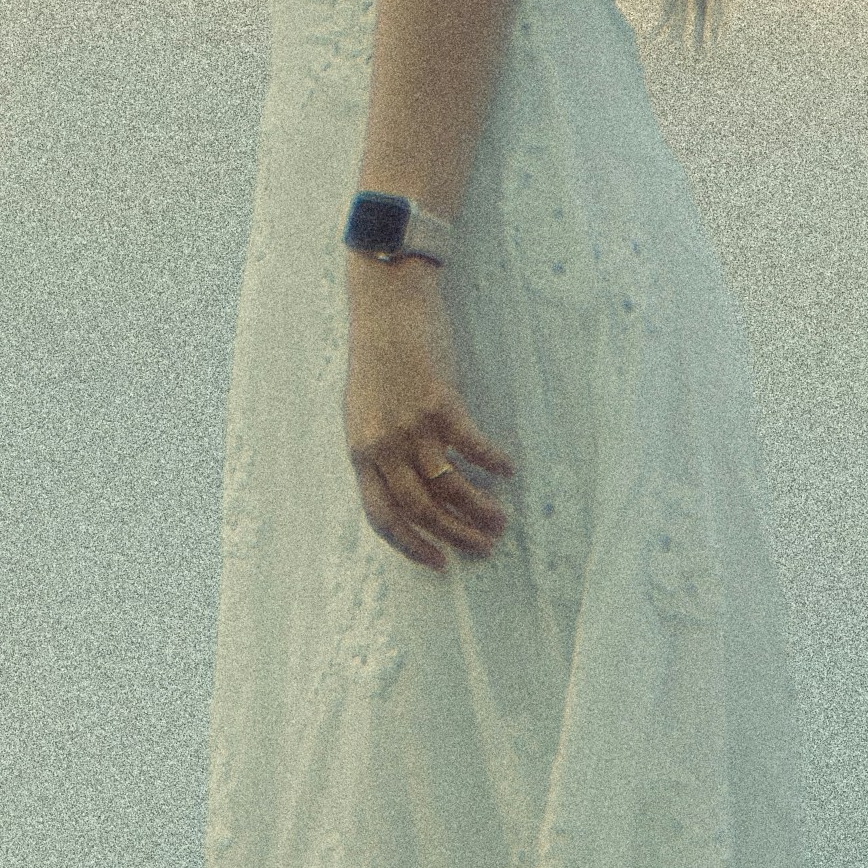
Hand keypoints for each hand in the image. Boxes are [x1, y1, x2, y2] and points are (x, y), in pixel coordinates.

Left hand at [346, 265, 514, 567]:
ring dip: (478, 510)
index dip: (410, 546)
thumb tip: (405, 485)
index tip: (438, 562)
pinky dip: (492, 462)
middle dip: (455, 536)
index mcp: (360, 451)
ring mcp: (410, 426)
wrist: (385, 305)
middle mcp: (382, 445)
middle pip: (420, 509)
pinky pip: (471, 446)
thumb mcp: (363, 410)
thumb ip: (378, 449)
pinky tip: (507, 469)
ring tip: (500, 521)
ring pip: (448, 486)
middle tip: (484, 547)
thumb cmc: (376, 357)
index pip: (381, 516)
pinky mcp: (439, 403)